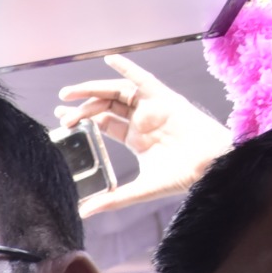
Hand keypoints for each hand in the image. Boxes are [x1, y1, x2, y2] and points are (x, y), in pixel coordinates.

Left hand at [57, 55, 232, 216]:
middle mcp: (142, 120)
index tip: (61, 118)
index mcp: (136, 138)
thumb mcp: (139, 190)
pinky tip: (109, 59)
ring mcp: (153, 108)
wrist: (211, 166)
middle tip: (60, 107)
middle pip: (106, 106)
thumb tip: (82, 213)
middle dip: (82, 105)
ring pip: (117, 92)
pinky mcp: (165, 98)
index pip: (104, 123)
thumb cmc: (182, 178)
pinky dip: (127, 68)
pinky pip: (143, 79)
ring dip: (93, 88)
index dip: (82, 119)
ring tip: (69, 92)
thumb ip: (112, 199)